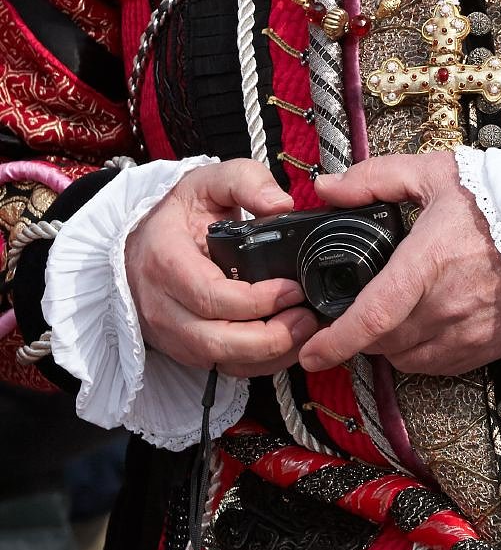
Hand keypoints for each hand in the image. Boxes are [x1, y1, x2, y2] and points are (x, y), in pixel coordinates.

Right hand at [126, 159, 318, 376]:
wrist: (143, 242)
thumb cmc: (178, 214)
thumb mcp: (207, 182)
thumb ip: (245, 181)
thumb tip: (280, 203)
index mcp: (165, 261)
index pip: (211, 296)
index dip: (258, 300)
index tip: (292, 288)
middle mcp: (162, 305)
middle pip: (217, 340)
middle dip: (271, 337)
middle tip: (307, 318)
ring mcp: (172, 333)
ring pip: (222, 361)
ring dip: (270, 354)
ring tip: (305, 330)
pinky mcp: (186, 349)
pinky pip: (226, 369)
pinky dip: (262, 364)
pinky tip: (290, 345)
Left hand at [298, 152, 500, 374]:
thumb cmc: (498, 201)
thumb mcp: (434, 174)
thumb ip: (374, 178)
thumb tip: (326, 187)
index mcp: (427, 263)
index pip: (372, 316)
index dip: (336, 342)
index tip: (311, 353)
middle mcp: (447, 305)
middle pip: (383, 342)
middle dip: (360, 334)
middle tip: (356, 312)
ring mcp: (469, 331)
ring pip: (407, 359)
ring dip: (389, 346)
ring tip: (390, 318)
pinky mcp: (488, 346)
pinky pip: (438, 365)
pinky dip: (420, 354)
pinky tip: (421, 329)